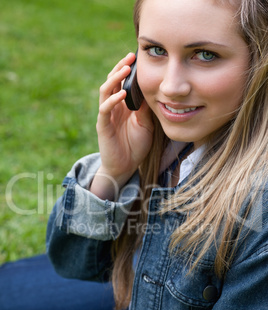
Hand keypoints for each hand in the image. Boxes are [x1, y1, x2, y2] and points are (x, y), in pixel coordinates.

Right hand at [91, 53, 153, 199]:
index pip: (122, 82)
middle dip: (120, 68)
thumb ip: (146, 109)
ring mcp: (107, 115)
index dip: (128, 70)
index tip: (138, 58)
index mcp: (123, 105)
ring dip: (114, 79)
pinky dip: (112, 100)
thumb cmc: (136, 146)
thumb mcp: (146, 124)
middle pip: (112, 81)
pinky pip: (105, 110)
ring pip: (105, 91)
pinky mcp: (103, 126)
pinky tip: (122, 94)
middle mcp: (113, 107)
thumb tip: (152, 90)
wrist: (125, 167)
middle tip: (130, 57)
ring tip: (125, 70)